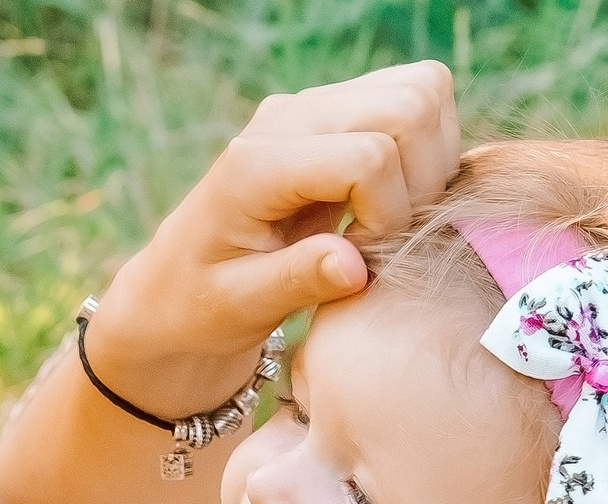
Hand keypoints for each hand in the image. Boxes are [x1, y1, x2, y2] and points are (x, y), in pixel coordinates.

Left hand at [87, 61, 460, 416]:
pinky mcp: (334, 111)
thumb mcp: (241, 308)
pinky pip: (415, 100)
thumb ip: (297, 282)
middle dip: (420, 179)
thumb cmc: (202, 305)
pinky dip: (425, 150)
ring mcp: (312, 106)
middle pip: (408, 105)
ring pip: (422, 92)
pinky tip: (389, 201)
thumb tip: (355, 266)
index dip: (387, 216)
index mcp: (256, 165)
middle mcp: (287, 117)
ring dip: (430, 160)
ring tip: (388, 218)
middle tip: (383, 238)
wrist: (177, 288)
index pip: (369, 157)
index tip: (357, 263)